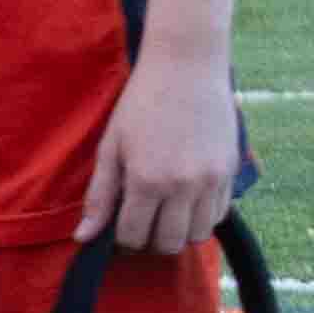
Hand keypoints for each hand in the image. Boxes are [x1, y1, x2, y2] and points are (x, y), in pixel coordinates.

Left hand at [85, 40, 237, 261]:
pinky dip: (202, 218)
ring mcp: (211, 181)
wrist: (187, 69)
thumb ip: (100, 195)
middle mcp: (183, 186)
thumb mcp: (110, 147)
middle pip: (170, 243)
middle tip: (141, 224)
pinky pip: (219, 215)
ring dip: (179, 233)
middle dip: (151, 241)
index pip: (134, 236)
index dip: (122, 241)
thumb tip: (83, 237)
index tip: (119, 231)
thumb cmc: (140, 105)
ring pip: (199, 235)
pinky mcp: (230, 172)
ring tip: (164, 214)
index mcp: (146, 180)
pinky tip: (186, 201)